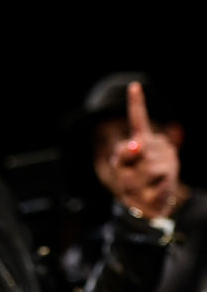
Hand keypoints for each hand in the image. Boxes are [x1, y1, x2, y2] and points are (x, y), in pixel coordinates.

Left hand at [109, 82, 178, 218]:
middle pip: (136, 148)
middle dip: (128, 164)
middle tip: (133, 174)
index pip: (138, 119)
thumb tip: (136, 145)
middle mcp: (158, 144)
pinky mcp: (171, 172)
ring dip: (136, 176)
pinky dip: (146, 184)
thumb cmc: (131, 183)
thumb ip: (123, 155)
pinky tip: (151, 187)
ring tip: (142, 182)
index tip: (134, 86)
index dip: (136, 102)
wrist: (144, 205)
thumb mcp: (120, 167)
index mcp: (142, 140)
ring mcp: (168, 157)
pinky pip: (152, 175)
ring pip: (145, 163)